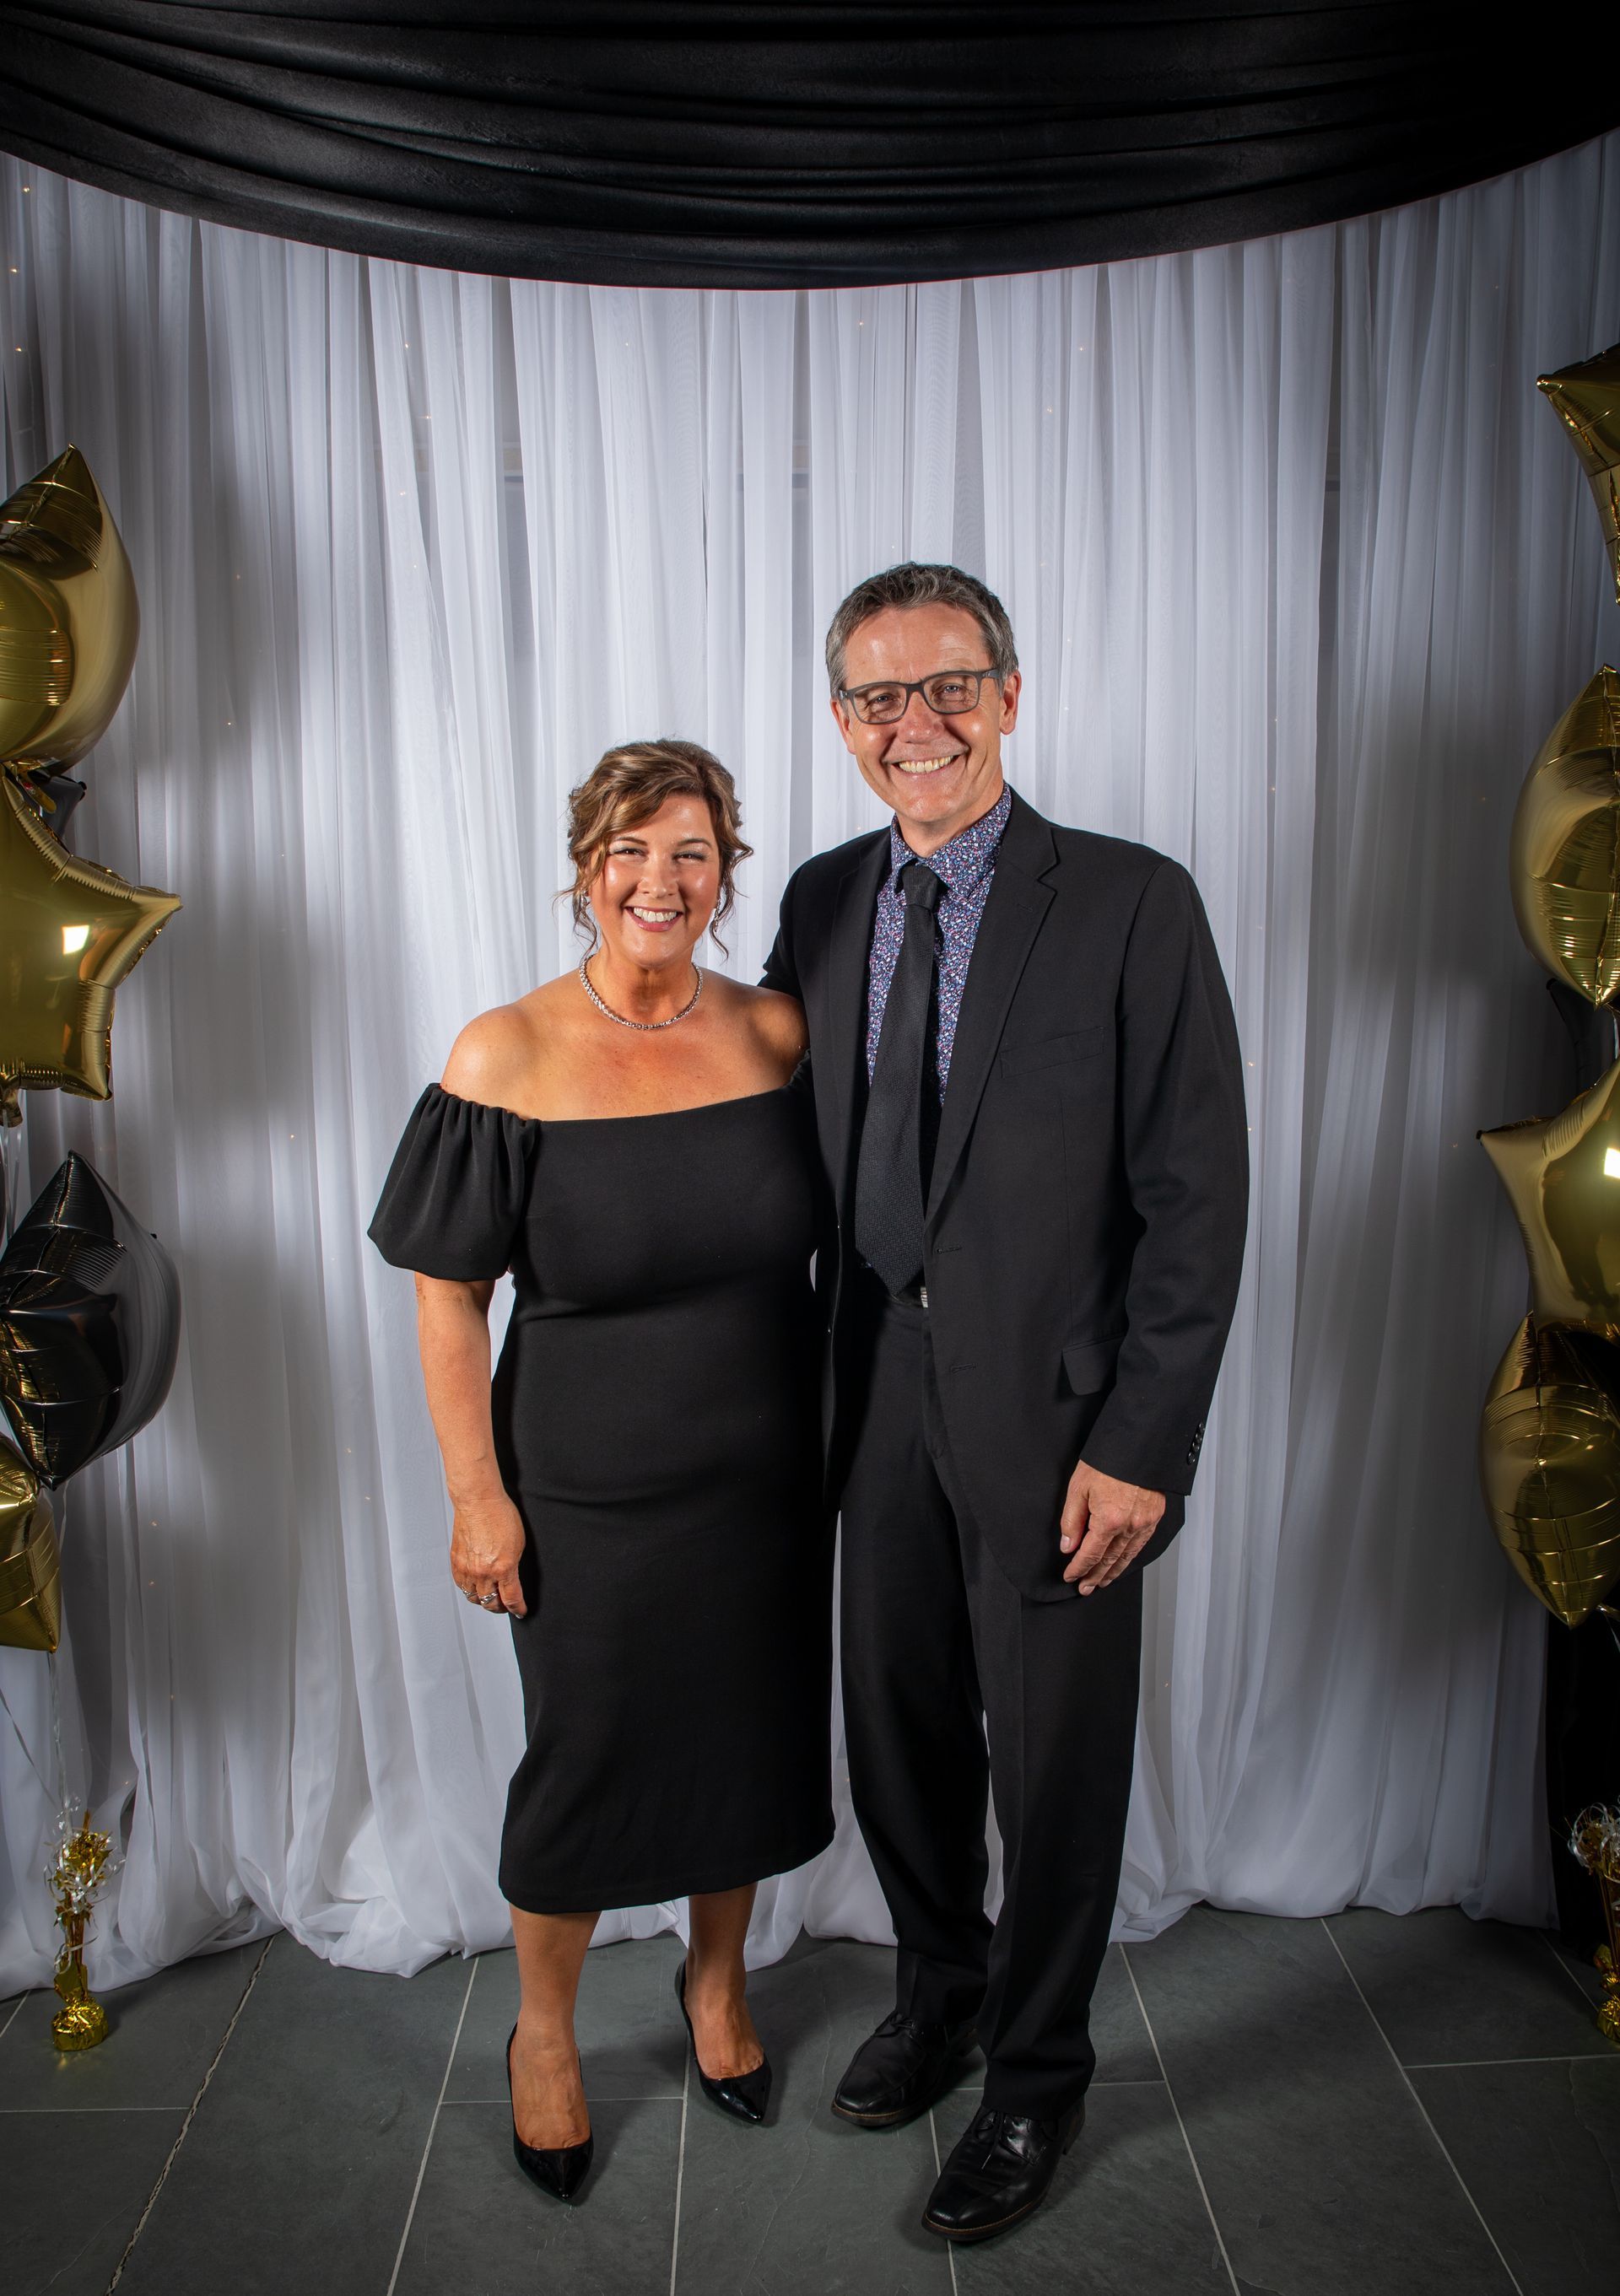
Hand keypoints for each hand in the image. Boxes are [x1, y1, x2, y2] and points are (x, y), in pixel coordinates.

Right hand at [450, 1490, 527, 1616]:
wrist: (478, 1501)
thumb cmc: (500, 1515)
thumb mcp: (519, 1544)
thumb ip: (514, 1566)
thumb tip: (512, 1579)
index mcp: (503, 1568)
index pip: (512, 1599)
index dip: (518, 1609)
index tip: (520, 1611)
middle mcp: (483, 1572)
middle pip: (491, 1603)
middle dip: (500, 1607)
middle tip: (506, 1606)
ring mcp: (467, 1569)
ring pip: (474, 1598)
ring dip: (483, 1600)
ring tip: (490, 1597)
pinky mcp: (456, 1563)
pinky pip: (461, 1585)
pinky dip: (469, 1589)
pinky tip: (475, 1586)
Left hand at [1059, 1459, 1164, 1592]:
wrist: (1138, 1444)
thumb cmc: (1107, 1461)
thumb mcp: (1078, 1488)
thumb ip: (1072, 1520)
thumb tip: (1067, 1545)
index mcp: (1108, 1520)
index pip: (1090, 1554)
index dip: (1078, 1568)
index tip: (1070, 1576)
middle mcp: (1129, 1526)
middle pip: (1109, 1560)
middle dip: (1095, 1577)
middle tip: (1085, 1588)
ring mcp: (1145, 1523)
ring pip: (1127, 1556)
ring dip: (1113, 1572)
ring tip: (1102, 1582)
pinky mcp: (1155, 1517)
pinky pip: (1141, 1545)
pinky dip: (1130, 1557)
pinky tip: (1123, 1562)